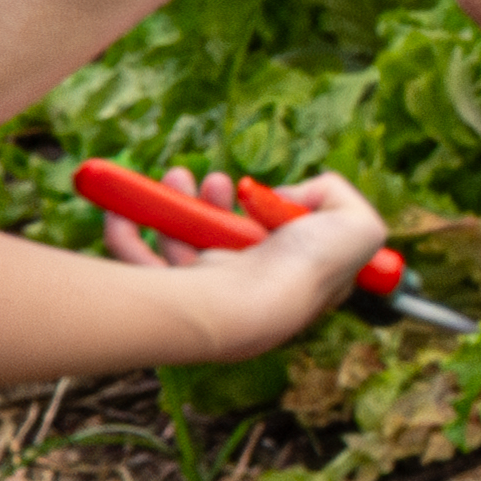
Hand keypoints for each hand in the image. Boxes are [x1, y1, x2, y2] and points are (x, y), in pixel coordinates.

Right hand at [90, 167, 394, 360]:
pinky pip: (133, 263)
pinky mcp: (165, 299)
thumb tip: (293, 195)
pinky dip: (124, 231)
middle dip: (208, 200)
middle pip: (219, 240)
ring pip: (176, 246)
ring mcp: (203, 298)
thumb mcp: (356, 228)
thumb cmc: (302, 270)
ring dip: (171, 205)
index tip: (246, 190)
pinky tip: (124, 209)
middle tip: (207, 178)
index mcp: (284, 281)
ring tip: (177, 176)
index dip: (256, 211)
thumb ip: (338, 198)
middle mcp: (244, 293)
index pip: (270, 244)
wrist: (247, 304)